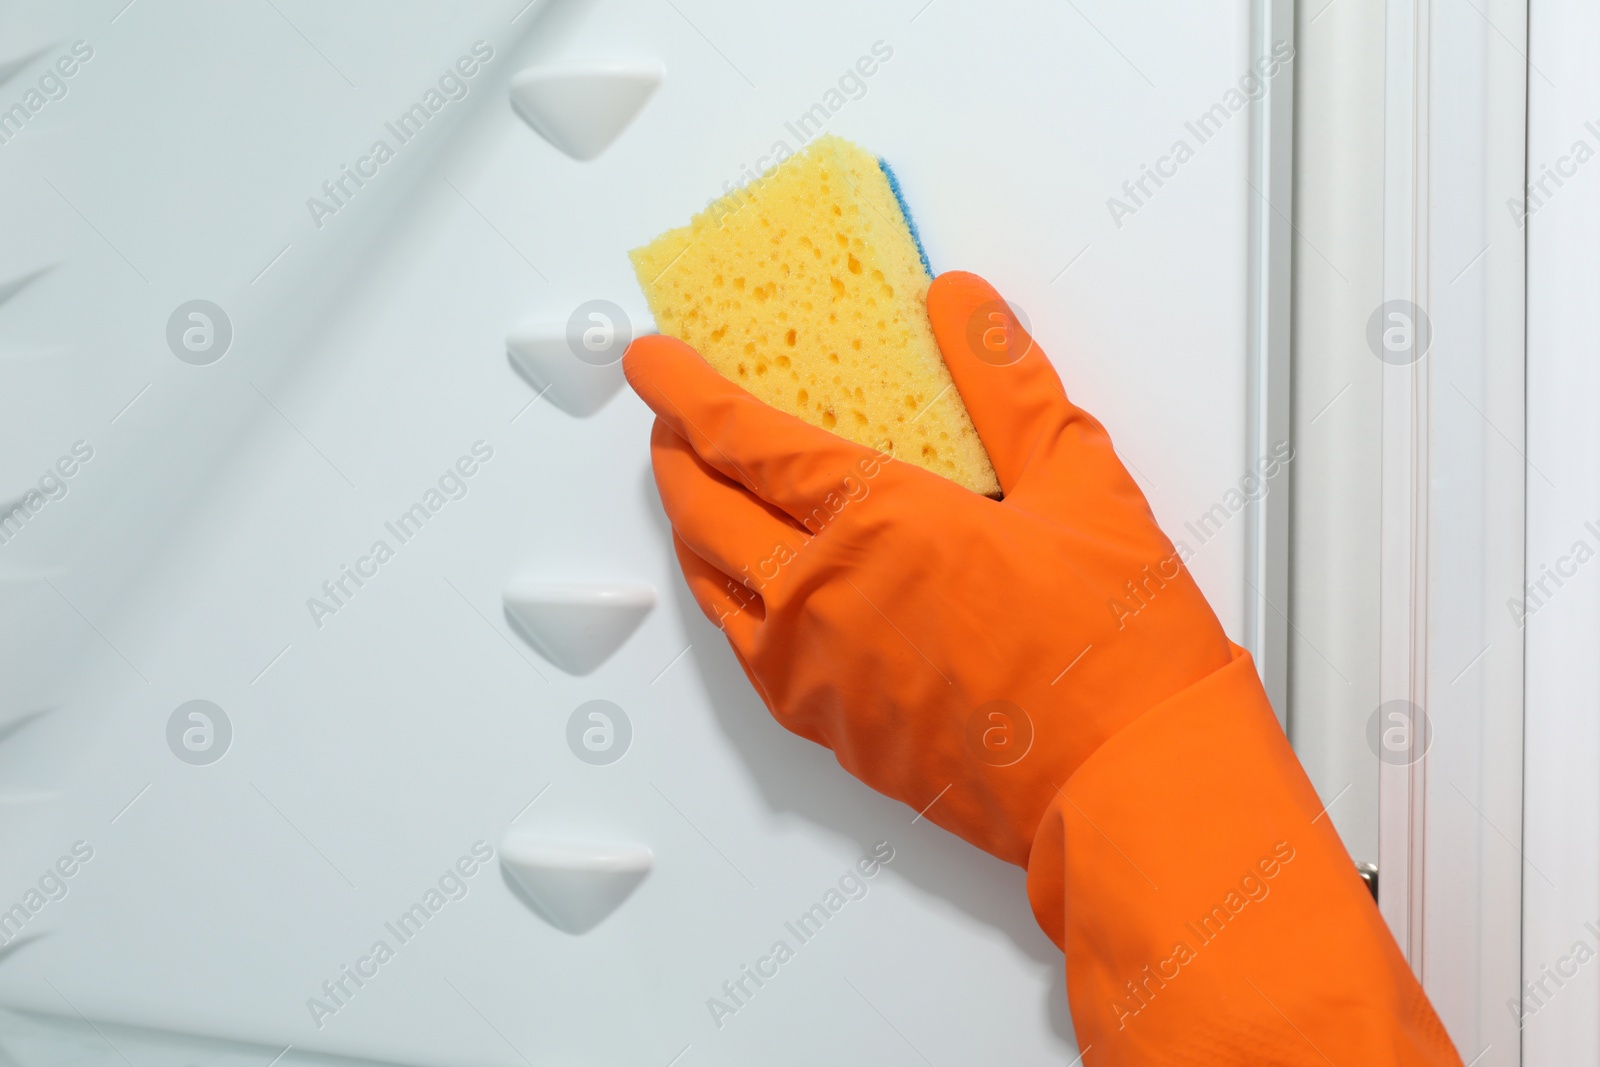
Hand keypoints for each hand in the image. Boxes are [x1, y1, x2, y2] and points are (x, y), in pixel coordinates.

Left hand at [623, 271, 1232, 864]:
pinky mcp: (830, 732)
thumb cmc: (1115, 653)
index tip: (654, 361)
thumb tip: (964, 305)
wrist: (1128, 791)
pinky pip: (745, 653)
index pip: (743, 438)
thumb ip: (1009, 382)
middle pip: (703, 510)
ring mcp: (815, 675)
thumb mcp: (1080, 484)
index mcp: (877, 523)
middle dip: (676, 453)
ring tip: (702, 495)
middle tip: (673, 420)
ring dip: (691, 528)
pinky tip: (755, 593)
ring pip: (711, 587)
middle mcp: (822, 599)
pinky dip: (730, 602)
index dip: (685, 390)